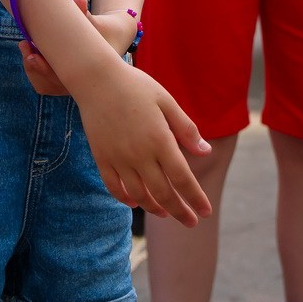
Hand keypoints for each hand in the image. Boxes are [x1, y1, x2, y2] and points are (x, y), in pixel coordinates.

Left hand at [21, 0, 137, 95]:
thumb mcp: (95, 22)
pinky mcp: (63, 83)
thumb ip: (85, 13)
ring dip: (32, 68)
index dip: (46, 71)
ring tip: (24, 46)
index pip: (64, 79)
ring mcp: (72, 86)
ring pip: (46, 85)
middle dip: (35, 67)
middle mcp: (81, 84)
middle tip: (24, 45)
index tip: (32, 56)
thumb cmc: (101, 29)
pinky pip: (45, 85)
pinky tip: (29, 54)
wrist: (109, 40)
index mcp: (90, 73)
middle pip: (52, 84)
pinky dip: (35, 71)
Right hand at [71, 58, 213, 226]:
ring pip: (138, 194)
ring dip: (155, 208)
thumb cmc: (136, 86)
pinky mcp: (102, 157)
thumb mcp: (166, 101)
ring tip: (166, 213)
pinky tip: (135, 202)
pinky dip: (126, 199)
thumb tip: (205, 152)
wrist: (97, 79)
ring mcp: (119, 158)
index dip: (195, 198)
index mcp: (160, 140)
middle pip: (163, 193)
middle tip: (191, 222)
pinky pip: (114, 187)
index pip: (183, 178)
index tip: (205, 212)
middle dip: (179, 211)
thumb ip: (186, 129)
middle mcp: (140, 154)